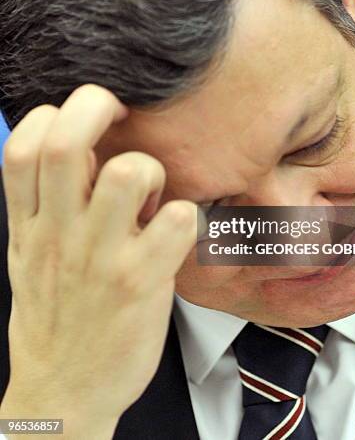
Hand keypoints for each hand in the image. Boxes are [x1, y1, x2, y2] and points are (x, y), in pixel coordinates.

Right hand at [0, 84, 198, 436]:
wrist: (64, 392)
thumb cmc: (54, 315)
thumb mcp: (29, 256)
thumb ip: (44, 204)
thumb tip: (81, 150)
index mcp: (31, 224)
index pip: (25, 145)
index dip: (54, 116)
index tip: (83, 120)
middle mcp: (61, 233)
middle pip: (70, 142)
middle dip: (98, 107)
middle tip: (123, 116)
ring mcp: (102, 256)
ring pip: (131, 171)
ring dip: (149, 169)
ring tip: (151, 195)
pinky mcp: (142, 281)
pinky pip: (177, 218)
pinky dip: (185, 214)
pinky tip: (176, 230)